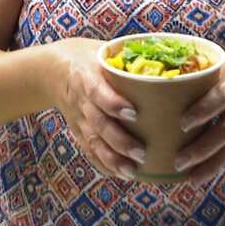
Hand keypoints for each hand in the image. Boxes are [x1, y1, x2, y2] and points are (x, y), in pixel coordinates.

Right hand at [50, 38, 144, 179]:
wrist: (53, 71)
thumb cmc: (88, 58)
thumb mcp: (103, 51)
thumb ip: (131, 56)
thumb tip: (171, 60)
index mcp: (87, 77)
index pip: (98, 92)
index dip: (113, 104)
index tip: (134, 113)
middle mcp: (81, 102)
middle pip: (98, 124)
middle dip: (119, 141)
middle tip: (142, 152)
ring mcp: (79, 120)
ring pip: (94, 143)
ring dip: (112, 159)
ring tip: (132, 171)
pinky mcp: (78, 133)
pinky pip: (89, 152)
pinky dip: (104, 165)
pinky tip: (122, 174)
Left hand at [174, 49, 224, 184]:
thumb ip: (203, 73)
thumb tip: (164, 76)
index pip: (222, 97)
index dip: (203, 110)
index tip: (183, 123)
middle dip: (201, 148)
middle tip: (179, 161)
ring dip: (209, 165)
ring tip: (189, 177)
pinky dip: (216, 165)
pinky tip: (198, 175)